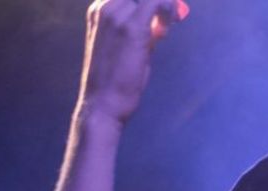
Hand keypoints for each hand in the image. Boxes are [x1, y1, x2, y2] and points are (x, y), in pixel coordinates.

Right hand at [75, 0, 189, 124]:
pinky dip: (168, 8)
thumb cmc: (114, 80)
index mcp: (98, 10)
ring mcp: (117, 15)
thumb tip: (160, 25)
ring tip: (166, 24)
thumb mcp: (123, 47)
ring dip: (164, 4)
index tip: (162, 12)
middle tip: (170, 15)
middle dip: (158, 0)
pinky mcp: (133, 27)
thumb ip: (140, 31)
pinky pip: (157, 1)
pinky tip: (169, 24)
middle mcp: (104, 6)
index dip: (149, 0)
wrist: (102, 103)